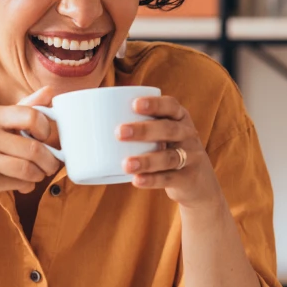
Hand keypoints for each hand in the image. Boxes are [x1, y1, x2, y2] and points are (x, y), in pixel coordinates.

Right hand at [0, 86, 61, 213]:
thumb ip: (24, 107)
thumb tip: (49, 91)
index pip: (31, 116)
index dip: (46, 129)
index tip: (46, 138)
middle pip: (34, 148)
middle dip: (50, 160)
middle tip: (51, 164)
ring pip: (28, 169)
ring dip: (40, 175)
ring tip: (39, 174)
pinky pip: (17, 184)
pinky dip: (26, 186)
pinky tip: (23, 184)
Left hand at [116, 95, 225, 211]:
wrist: (199, 183)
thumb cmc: (168, 151)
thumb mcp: (162, 135)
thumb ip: (139, 127)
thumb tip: (87, 126)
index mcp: (180, 118)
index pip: (171, 106)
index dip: (154, 104)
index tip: (134, 104)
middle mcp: (188, 135)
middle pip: (169, 130)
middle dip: (144, 130)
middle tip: (119, 132)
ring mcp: (191, 157)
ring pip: (169, 157)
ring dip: (146, 160)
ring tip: (126, 164)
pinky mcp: (188, 179)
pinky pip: (170, 178)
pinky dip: (152, 180)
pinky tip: (137, 180)